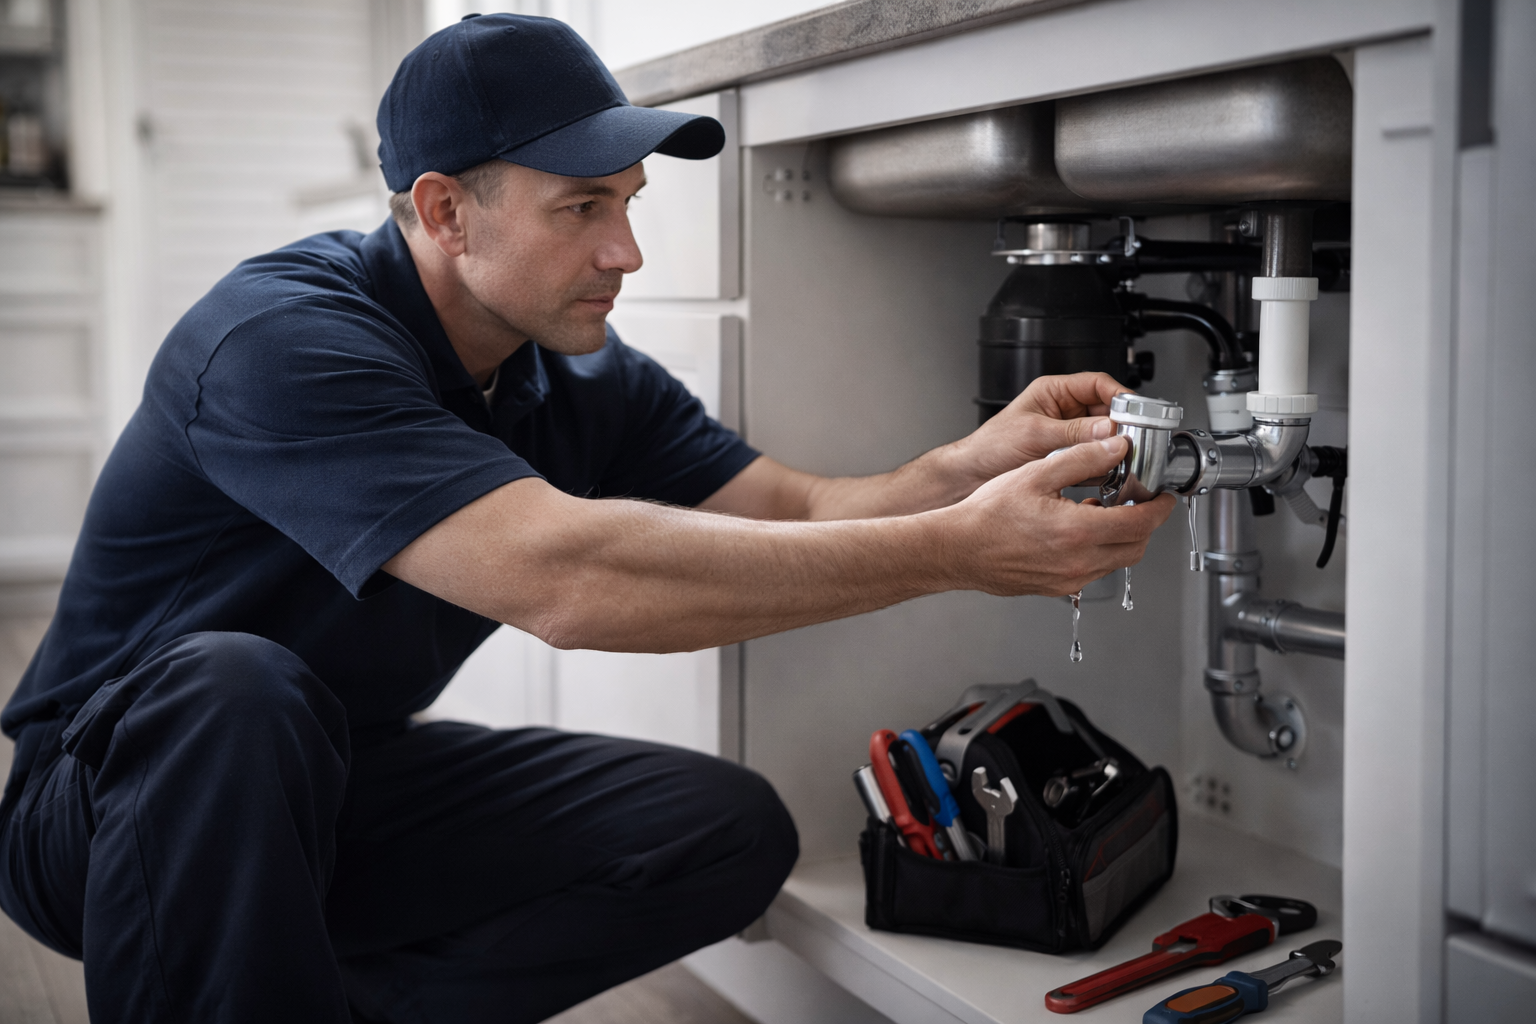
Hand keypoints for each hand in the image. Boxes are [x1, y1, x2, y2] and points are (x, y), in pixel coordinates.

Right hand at [947, 435, 1175, 595]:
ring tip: (1100, 513)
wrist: (957, 549)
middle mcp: (1078, 562)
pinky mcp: (1056, 587)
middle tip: (1139, 503)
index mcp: (1078, 531)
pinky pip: (1092, 572)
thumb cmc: (986, 515)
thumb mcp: (1036, 474)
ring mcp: (1068, 579)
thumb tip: (1115, 448)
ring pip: (1115, 561)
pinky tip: (1076, 532)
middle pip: (1136, 548)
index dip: (1160, 508)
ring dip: (1120, 538)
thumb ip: (1081, 458)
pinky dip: (1097, 552)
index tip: (1164, 497)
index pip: (1140, 523)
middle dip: (1145, 525)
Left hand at [953, 372, 1132, 483]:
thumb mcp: (1035, 434)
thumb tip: (1108, 429)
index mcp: (1054, 392)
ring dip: (1113, 448)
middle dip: (1120, 426)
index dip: (1119, 394)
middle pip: (1106, 411)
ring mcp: (1067, 435)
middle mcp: (1064, 411)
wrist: (973, 476)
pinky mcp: (1067, 457)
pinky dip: (1103, 465)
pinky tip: (1107, 473)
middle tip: (1133, 440)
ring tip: (1121, 458)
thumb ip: (1073, 432)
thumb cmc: (991, 446)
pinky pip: (1094, 457)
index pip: (1097, 384)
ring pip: (1104, 437)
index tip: (1135, 411)